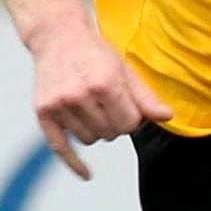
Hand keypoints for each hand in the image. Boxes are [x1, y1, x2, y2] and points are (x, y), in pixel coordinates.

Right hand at [30, 19, 172, 179]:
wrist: (57, 37)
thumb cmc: (93, 52)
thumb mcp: (124, 69)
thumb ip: (146, 97)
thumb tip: (167, 117)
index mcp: (104, 82)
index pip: (130, 124)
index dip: (132, 118)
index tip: (126, 106)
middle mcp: (79, 94)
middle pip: (110, 134)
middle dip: (114, 123)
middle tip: (107, 104)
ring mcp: (59, 104)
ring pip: (89, 140)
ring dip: (95, 130)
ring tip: (91, 107)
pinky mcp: (43, 112)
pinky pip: (60, 147)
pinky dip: (74, 163)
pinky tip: (86, 173)